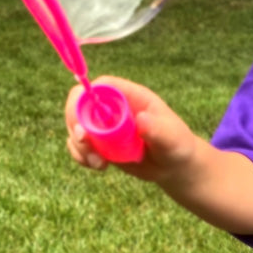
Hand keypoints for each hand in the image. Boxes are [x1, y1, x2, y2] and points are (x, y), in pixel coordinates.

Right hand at [65, 75, 198, 181]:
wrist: (173, 166)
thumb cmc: (177, 145)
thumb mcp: (172, 138)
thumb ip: (158, 129)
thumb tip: (141, 118)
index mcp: (131, 96)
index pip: (101, 85)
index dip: (86, 97)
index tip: (86, 121)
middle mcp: (114, 107)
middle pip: (80, 104)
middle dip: (76, 124)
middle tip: (86, 144)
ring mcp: (104, 125)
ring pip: (76, 126)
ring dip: (79, 145)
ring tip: (99, 164)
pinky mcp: (99, 142)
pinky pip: (78, 144)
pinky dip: (80, 156)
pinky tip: (99, 167)